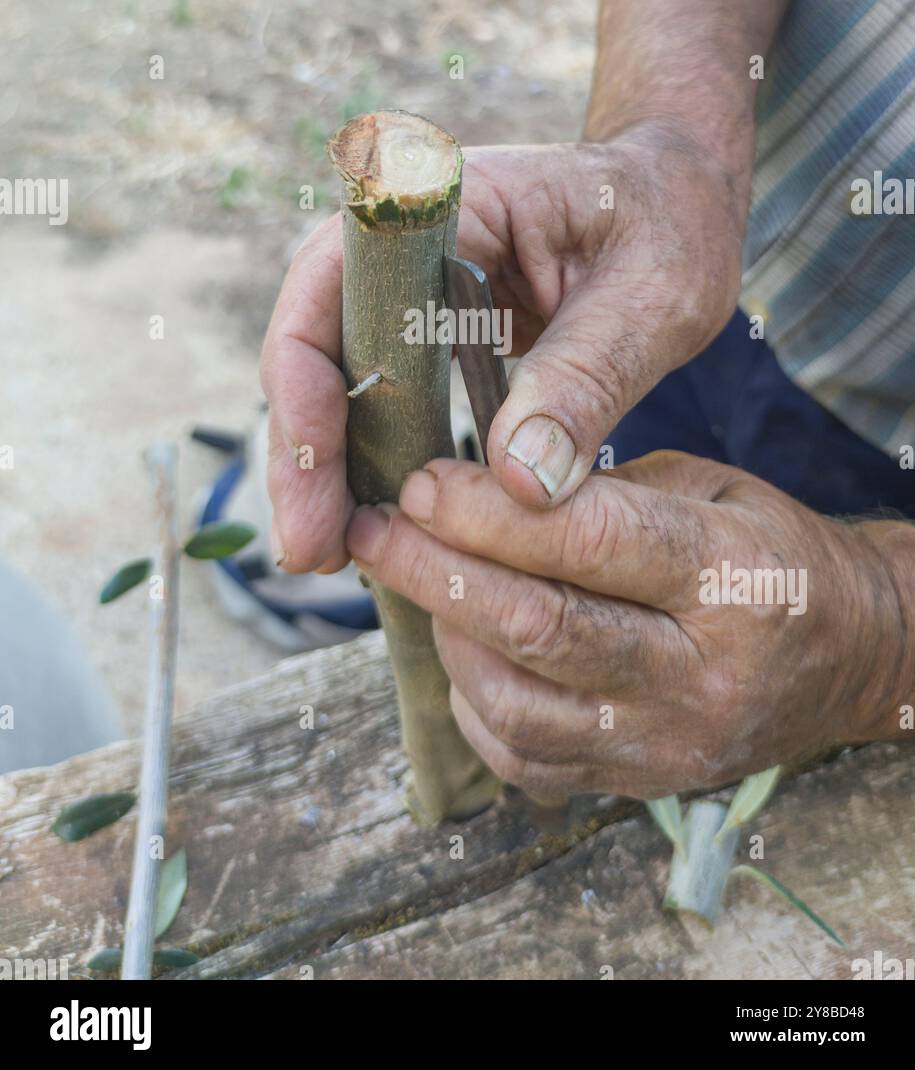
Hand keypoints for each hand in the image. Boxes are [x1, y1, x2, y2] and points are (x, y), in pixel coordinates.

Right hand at [260, 122, 746, 571]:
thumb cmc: (673, 224)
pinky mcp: (426, 333)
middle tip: (310, 551)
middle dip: (303, 451)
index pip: (330, 285)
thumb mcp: (652, 299)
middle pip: (313, 343)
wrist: (681, 198)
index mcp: (443, 202)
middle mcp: (402, 242)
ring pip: (334, 378)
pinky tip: (376, 525)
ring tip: (326, 553)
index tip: (319, 479)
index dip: (307, 385)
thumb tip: (520, 486)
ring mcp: (409, 288)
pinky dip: (372, 459)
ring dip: (326, 465)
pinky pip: (379, 397)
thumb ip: (587, 379)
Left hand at [344, 451, 912, 800]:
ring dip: (447, 636)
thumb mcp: (709, 485)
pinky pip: (526, 759)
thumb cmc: (766, 551)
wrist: (846, 655)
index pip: (586, 542)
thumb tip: (481, 482)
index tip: (421, 481)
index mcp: (729, 576)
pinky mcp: (639, 783)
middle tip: (377, 529)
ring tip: (423, 581)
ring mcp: (668, 743)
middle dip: (435, 571)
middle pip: (537, 627)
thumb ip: (604, 488)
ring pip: (516, 705)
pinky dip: (474, 702)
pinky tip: (464, 648)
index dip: (486, 509)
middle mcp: (700, 672)